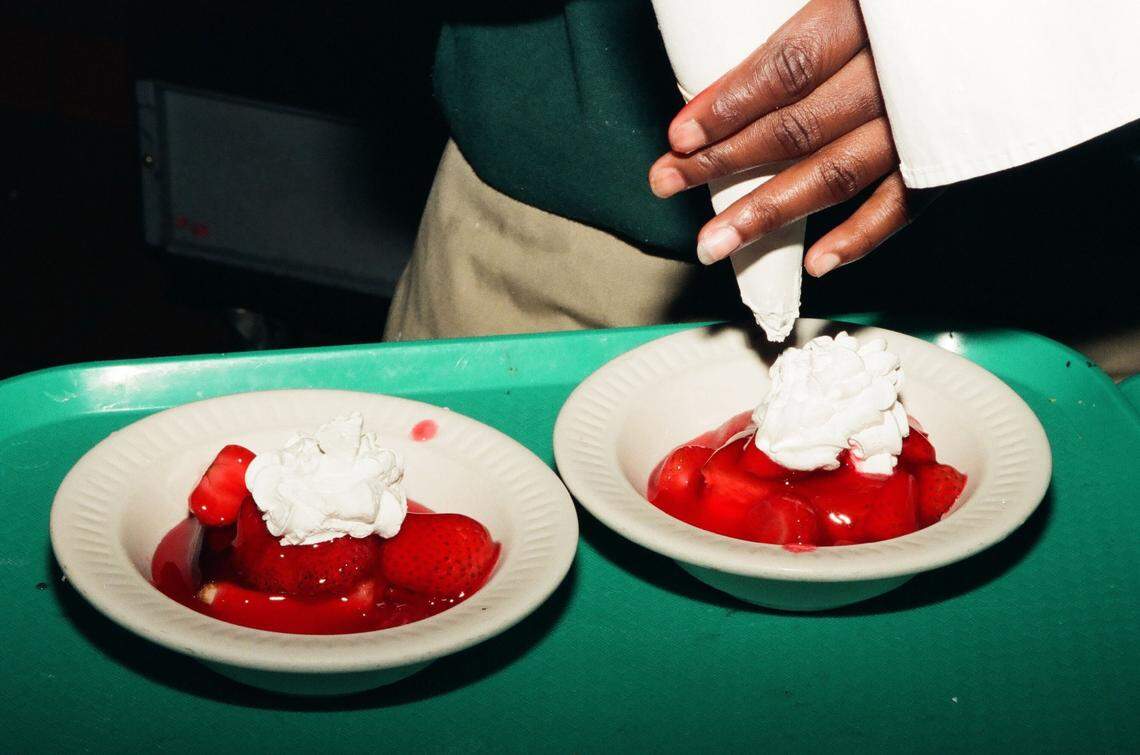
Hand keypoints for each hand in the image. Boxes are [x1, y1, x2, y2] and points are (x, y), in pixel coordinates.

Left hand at [648, 0, 929, 275]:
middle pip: (797, 127)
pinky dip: (860, 237)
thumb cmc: (925, 6)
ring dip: (768, 213)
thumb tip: (744, 75)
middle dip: (723, 161)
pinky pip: (904, 206)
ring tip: (713, 243)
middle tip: (666, 183)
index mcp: (873, 18)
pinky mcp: (952, 159)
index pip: (787, 67)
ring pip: (837, 176)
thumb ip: (816, 26)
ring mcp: (926, 125)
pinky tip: (815, 262)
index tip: (679, 135)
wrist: (1040, 16)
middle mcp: (898, 78)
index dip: (727, 103)